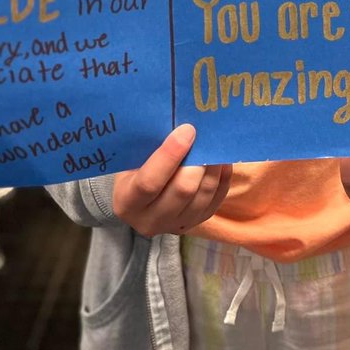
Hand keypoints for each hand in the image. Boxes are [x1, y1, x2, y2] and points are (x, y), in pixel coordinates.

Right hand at [112, 124, 231, 236]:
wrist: (139, 197)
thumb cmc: (134, 168)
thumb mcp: (131, 159)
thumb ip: (151, 146)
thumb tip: (181, 123)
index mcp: (127, 202)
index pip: (149, 182)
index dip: (170, 154)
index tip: (187, 130)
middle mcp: (149, 220)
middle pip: (182, 191)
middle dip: (198, 160)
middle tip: (205, 136)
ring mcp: (174, 226)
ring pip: (203, 195)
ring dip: (213, 167)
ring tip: (216, 144)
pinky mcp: (195, 223)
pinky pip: (216, 200)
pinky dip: (222, 178)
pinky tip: (221, 159)